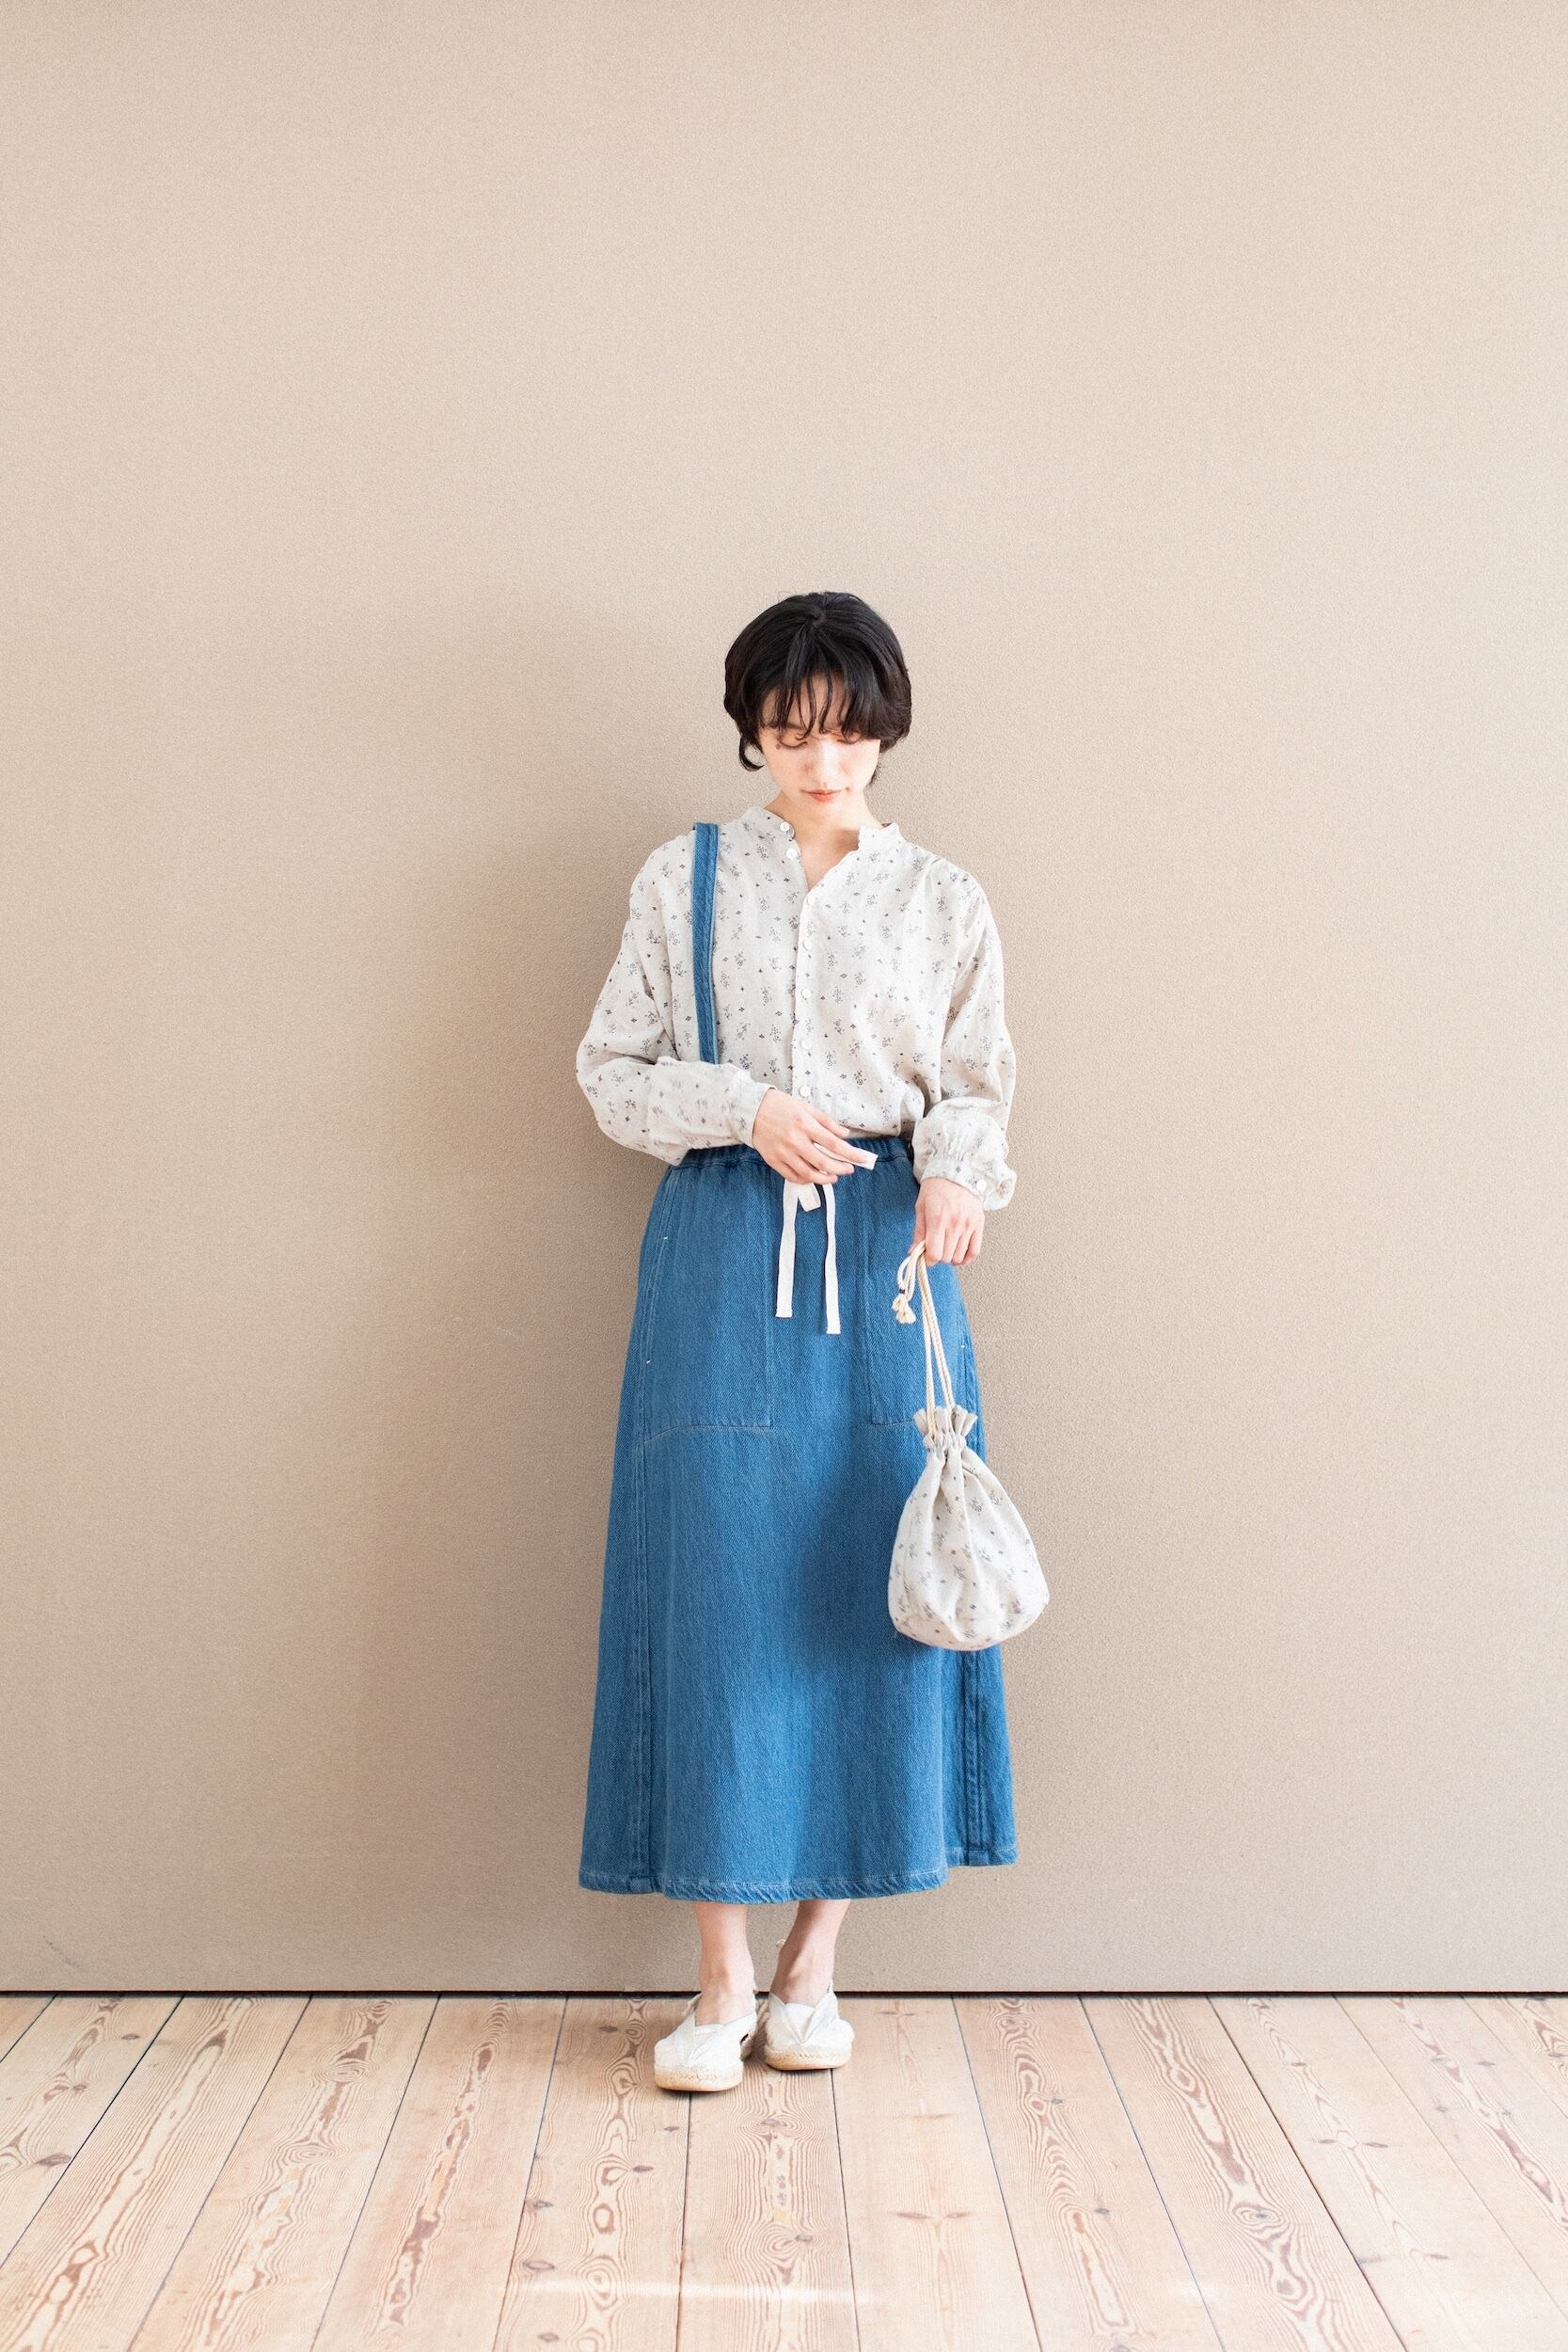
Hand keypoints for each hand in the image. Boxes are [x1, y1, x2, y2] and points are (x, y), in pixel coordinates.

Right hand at [750, 1088, 879, 1184]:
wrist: (751, 1109)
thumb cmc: (780, 1106)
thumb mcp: (806, 1108)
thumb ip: (827, 1122)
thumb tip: (844, 1134)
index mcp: (805, 1125)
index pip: (834, 1144)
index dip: (851, 1153)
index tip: (862, 1159)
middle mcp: (795, 1140)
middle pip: (823, 1162)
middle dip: (840, 1169)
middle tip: (849, 1170)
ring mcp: (783, 1152)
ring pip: (808, 1174)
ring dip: (825, 1179)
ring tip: (833, 1177)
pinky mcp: (773, 1160)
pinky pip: (792, 1176)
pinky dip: (805, 1180)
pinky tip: (813, 1177)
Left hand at [914, 1175, 983, 1265]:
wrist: (957, 1172)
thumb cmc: (936, 1189)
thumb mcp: (921, 1207)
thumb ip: (918, 1232)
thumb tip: (913, 1252)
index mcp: (937, 1219)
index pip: (934, 1253)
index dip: (928, 1260)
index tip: (926, 1256)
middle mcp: (954, 1224)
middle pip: (946, 1257)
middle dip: (938, 1257)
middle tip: (935, 1248)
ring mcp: (968, 1225)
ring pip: (959, 1257)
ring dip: (951, 1257)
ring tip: (946, 1247)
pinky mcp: (979, 1225)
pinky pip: (975, 1251)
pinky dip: (966, 1258)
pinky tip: (959, 1254)